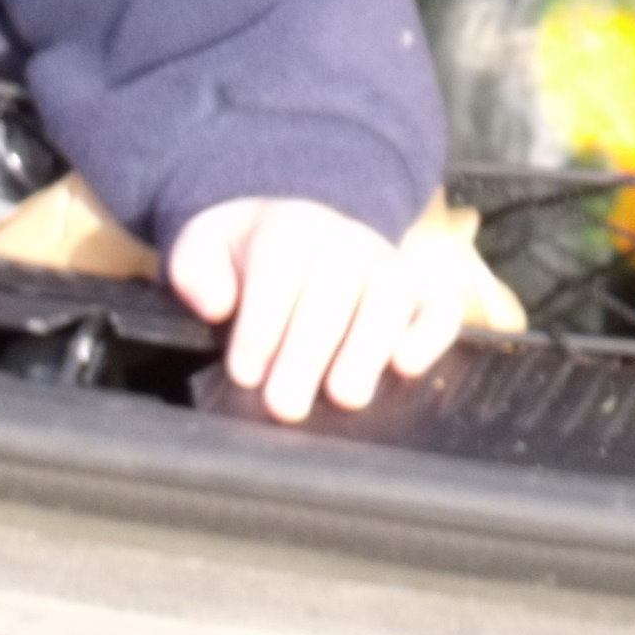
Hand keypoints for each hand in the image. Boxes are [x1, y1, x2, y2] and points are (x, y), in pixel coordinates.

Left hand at [166, 196, 466, 421]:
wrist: (300, 228)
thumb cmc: (245, 257)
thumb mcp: (204, 246)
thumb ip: (194, 268)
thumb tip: (216, 303)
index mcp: (288, 228)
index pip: (279, 268)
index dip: (263, 322)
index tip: (245, 371)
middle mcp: (345, 240)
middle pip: (333, 290)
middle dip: (308, 351)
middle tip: (285, 406)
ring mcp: (388, 265)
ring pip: (390, 296)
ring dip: (369, 348)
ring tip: (345, 398)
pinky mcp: (421, 292)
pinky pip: (439, 306)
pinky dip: (432, 334)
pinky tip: (408, 367)